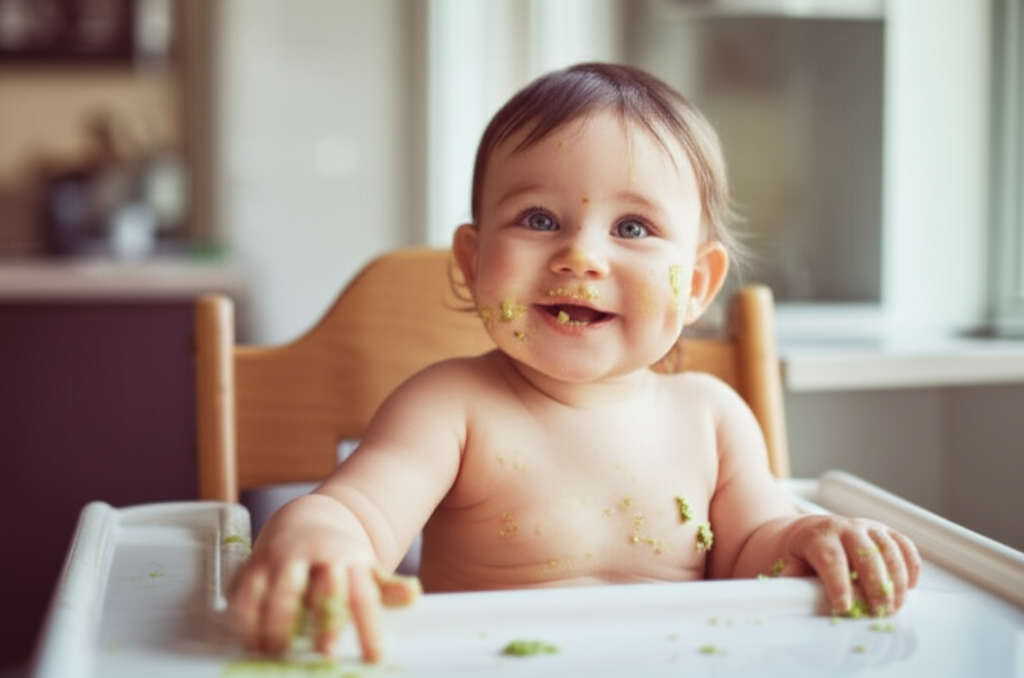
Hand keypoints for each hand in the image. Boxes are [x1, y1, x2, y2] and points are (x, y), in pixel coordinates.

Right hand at [231, 558, 419, 661]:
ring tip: (278, 650)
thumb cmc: (339, 557)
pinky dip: (247, 617)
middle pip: (325, 588)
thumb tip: (413, 595)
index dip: (369, 629)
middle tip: (325, 652)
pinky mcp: (257, 564)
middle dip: (325, 619)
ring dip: (279, 623)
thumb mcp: (365, 569)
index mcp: (350, 561)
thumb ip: (386, 588)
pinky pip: (248, 591)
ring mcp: (286, 559)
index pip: (363, 597)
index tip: (374, 658)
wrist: (308, 518)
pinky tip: (251, 639)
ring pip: (283, 590)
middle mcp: (319, 557)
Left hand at [778, 515, 920, 616]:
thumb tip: (799, 605)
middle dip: (875, 587)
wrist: (804, 532)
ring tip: (893, 607)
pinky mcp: (885, 532)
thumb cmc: (797, 554)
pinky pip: (905, 547)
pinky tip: (907, 590)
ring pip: (889, 550)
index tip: (843, 607)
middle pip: (866, 554)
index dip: (838, 585)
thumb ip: (794, 586)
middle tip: (878, 613)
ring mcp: (867, 527)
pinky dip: (911, 569)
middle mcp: (844, 526)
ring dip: (897, 582)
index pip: (830, 558)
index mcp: (817, 534)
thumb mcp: (787, 568)